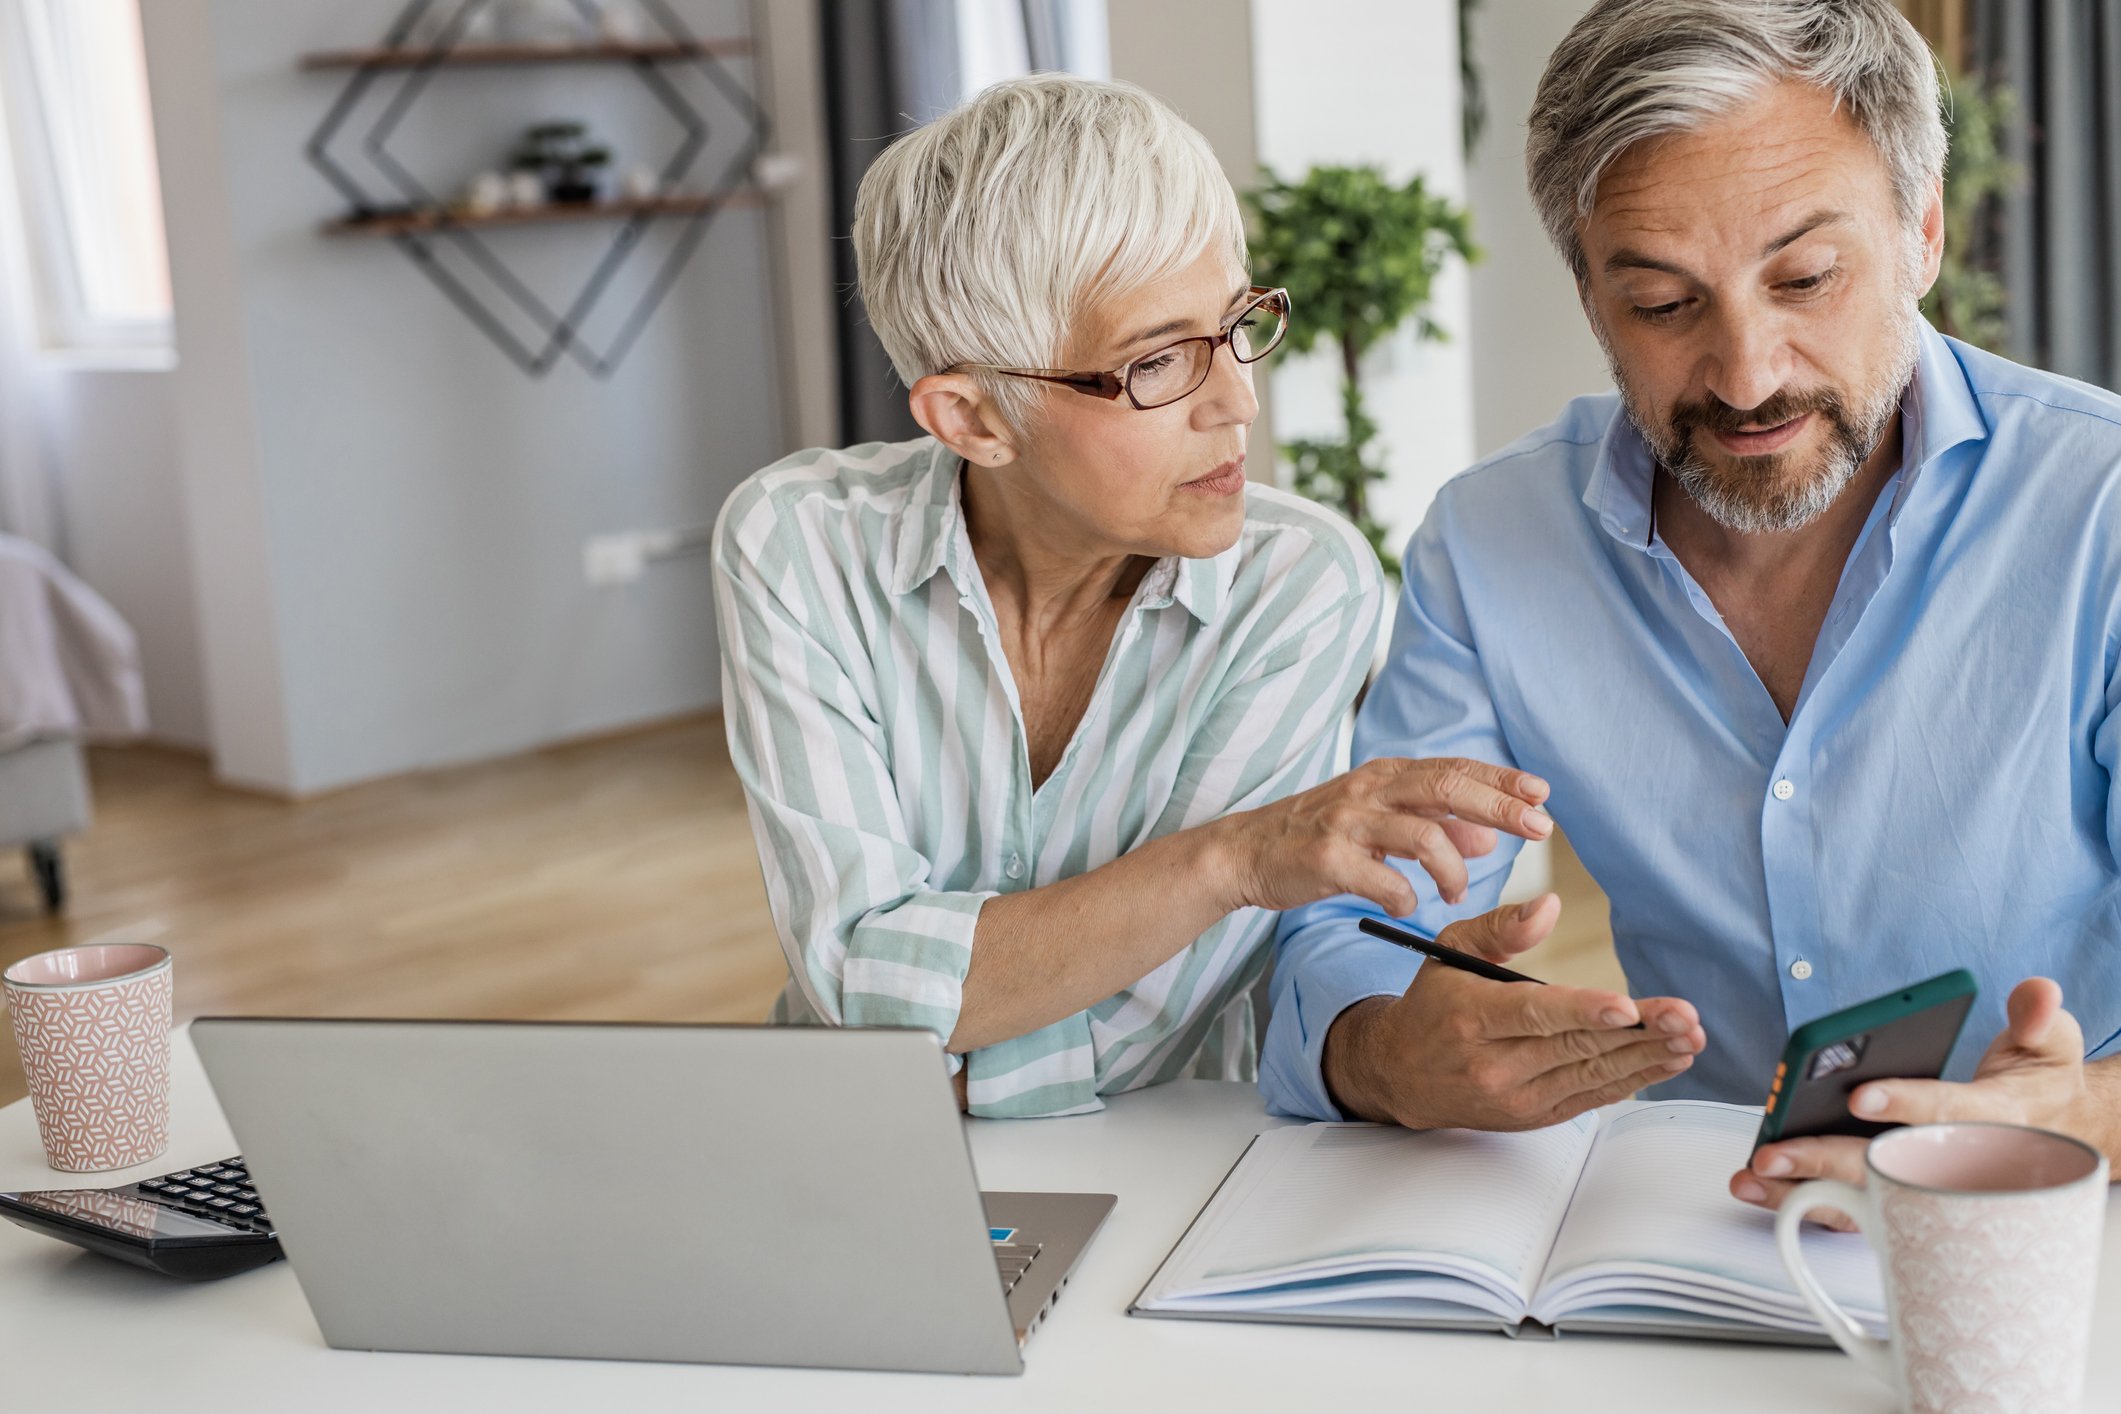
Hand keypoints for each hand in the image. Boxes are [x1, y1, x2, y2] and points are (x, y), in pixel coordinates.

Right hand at [1213, 756, 1552, 915]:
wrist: (1247, 852)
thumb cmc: (1318, 835)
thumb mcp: (1378, 821)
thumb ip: (1433, 825)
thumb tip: (1489, 837)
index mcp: (1385, 776)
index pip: (1455, 768)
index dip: (1500, 779)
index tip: (1541, 794)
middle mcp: (1369, 790)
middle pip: (1446, 788)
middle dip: (1498, 806)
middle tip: (1538, 828)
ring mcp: (1347, 823)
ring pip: (1421, 836)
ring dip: (1453, 870)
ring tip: (1457, 894)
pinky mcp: (1328, 859)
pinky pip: (1384, 882)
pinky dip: (1406, 898)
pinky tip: (1406, 906)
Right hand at [1324, 895, 1706, 1129]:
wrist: (1400, 1073)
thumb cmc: (1432, 1004)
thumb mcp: (1449, 950)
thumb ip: (1501, 927)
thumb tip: (1550, 908)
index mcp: (1470, 1017)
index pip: (1533, 1015)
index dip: (1583, 1012)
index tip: (1626, 1006)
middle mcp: (1492, 1064)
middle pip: (1575, 1048)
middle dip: (1637, 1033)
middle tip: (1683, 1017)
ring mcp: (1515, 1097)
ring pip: (1591, 1075)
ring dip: (1646, 1057)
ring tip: (1688, 1037)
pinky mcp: (1533, 1116)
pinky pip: (1590, 1098)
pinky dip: (1633, 1080)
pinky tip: (1666, 1061)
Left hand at [1732, 978, 2096, 1229]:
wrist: (2050, 1134)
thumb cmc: (2039, 1086)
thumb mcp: (2053, 1044)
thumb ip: (2040, 1016)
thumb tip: (2037, 998)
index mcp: (1991, 1120)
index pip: (1946, 1111)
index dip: (1904, 1104)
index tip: (1858, 1095)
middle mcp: (1951, 1161)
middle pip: (1885, 1164)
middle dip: (1827, 1158)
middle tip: (1773, 1151)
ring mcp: (1921, 1183)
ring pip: (1860, 1195)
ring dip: (1800, 1189)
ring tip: (1749, 1175)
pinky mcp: (1900, 1195)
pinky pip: (1850, 1206)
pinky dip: (1802, 1199)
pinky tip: (1759, 1186)